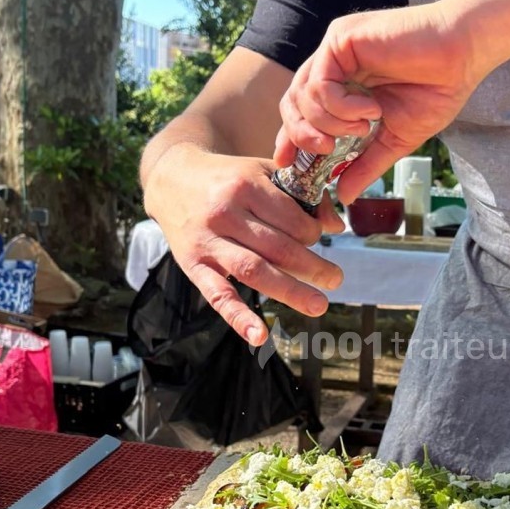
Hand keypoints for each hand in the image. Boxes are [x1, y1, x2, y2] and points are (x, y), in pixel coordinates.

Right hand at [142, 145, 344, 345]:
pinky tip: (259, 336)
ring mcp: (208, 241)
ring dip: (290, 291)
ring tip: (318, 305)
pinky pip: (217, 295)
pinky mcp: (193, 265)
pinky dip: (238, 317)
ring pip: (255, 270)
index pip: (292, 219)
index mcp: (246, 185)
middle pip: (278, 247)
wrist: (172, 178)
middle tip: (336, 279)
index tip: (318, 238)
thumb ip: (303, 194)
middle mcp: (225, 212)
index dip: (313, 233)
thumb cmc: (227, 177)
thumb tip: (337, 226)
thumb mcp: (263, 171)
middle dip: (312, 267)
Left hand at [274, 1, 484, 202]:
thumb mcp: (395, 138)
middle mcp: (334, 64)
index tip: (287, 164)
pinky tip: (369, 110)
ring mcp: (335, 50)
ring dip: (331, 123)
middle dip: (301, 136)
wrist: (463, 54)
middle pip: (292, 104)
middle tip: (327, 151)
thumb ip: (366, 164)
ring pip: (302, 97)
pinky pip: (320, 85)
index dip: (290, 138)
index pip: (301, 112)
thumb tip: (344, 196)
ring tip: (364, 126)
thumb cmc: (438, 88)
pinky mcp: (340, 39)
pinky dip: (341, 108)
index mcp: (344, 83)